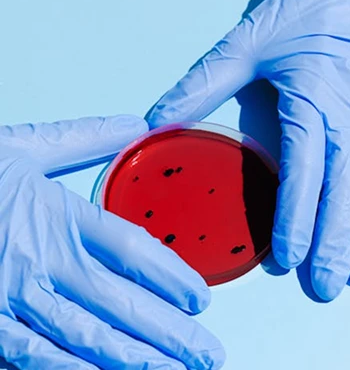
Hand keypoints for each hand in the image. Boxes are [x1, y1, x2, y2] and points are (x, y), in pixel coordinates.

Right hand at [0, 115, 224, 368]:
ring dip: (138, 361)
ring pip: (89, 338)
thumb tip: (135, 124)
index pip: (132, 249)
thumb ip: (83, 138)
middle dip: (171, 332)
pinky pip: (38, 359)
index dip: (172, 276)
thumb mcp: (25, 147)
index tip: (201, 298)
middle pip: (122, 303)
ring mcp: (12, 298)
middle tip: (210, 352)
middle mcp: (42, 259)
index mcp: (58, 214)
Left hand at [146, 0, 349, 300]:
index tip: (287, 258)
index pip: (305, 172)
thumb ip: (202, 84)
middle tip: (325, 285)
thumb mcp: (246, 43)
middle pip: (346, 191)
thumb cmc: (303, 13)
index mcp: (315, 98)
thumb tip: (158, 116)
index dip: (296, 219)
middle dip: (336, 243)